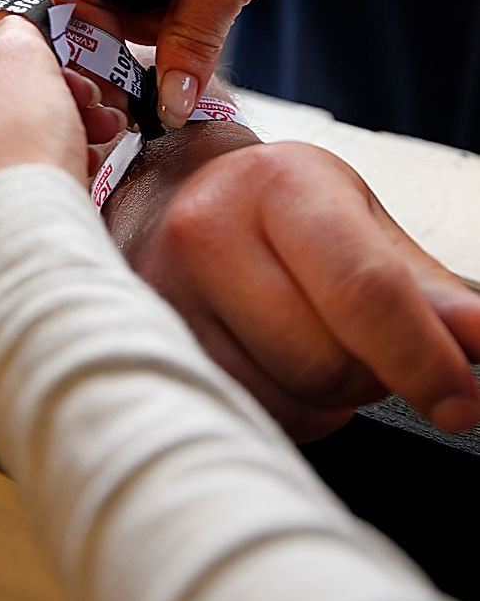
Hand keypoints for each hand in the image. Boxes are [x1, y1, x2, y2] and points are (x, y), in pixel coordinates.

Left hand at [0, 0, 122, 251]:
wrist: (19, 243)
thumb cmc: (15, 148)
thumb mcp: (26, 58)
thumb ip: (17, 23)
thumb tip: (13, 18)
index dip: (9, 21)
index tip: (45, 40)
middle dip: (36, 77)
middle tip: (80, 87)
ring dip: (39, 114)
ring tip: (92, 126)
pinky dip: (18, 150)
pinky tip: (70, 156)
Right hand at [106, 133, 479, 439]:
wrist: (170, 195)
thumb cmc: (272, 202)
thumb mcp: (353, 215)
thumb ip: (422, 285)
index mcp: (277, 185)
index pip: (363, 290)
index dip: (423, 357)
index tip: (461, 401)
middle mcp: (207, 233)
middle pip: (327, 361)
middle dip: (373, 373)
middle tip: (369, 340)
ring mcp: (166, 295)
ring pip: (289, 401)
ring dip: (331, 395)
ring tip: (314, 337)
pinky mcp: (151, 346)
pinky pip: (251, 415)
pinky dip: (288, 405)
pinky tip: (274, 356)